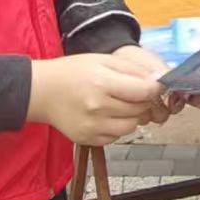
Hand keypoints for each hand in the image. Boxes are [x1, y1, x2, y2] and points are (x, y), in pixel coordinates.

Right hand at [27, 52, 166, 145]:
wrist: (41, 92)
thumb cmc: (71, 72)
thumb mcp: (101, 60)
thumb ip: (131, 69)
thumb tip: (158, 80)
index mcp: (102, 83)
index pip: (144, 91)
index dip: (155, 88)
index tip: (155, 85)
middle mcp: (98, 107)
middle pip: (140, 109)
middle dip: (142, 100)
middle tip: (131, 92)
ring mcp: (92, 126)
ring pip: (131, 126)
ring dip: (131, 115)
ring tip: (117, 104)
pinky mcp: (88, 139)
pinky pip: (116, 137)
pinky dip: (116, 127)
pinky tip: (105, 115)